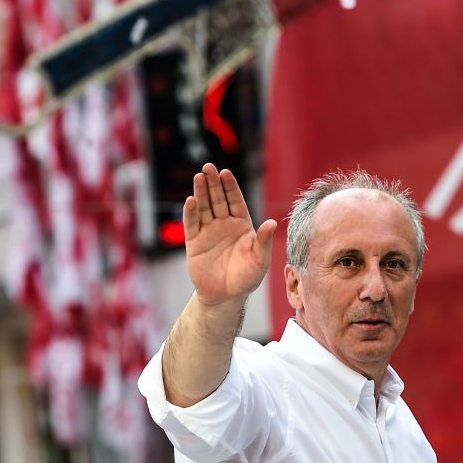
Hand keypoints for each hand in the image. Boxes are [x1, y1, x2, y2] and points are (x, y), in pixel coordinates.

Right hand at [182, 163, 276, 306]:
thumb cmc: (247, 277)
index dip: (230, 187)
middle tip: (208, 167)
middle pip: (217, 200)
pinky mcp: (194, 243)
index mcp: (242, 225)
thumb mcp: (260, 260)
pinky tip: (190, 200)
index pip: (235, 201)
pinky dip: (191, 213)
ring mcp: (208, 232)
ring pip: (204, 208)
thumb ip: (264, 241)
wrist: (226, 296)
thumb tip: (272, 222)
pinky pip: (192, 224)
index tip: (226, 173)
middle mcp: (224, 225)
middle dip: (213, 183)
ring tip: (198, 177)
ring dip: (201, 193)